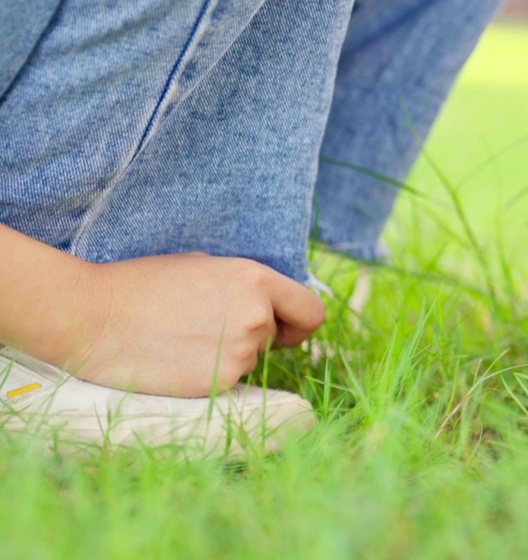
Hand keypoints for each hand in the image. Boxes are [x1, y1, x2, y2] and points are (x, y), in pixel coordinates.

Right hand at [63, 252, 325, 396]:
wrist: (93, 317)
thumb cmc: (143, 285)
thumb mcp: (204, 266)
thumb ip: (245, 285)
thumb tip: (269, 304)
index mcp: (256, 280)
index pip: (312, 312)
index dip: (299, 323)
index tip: (284, 330)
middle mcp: (257, 316)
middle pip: (275, 337)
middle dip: (252, 335)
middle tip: (205, 327)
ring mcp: (240, 353)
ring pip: (250, 361)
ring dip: (227, 355)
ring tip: (182, 340)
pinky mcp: (219, 384)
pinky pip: (226, 382)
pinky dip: (208, 376)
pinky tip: (175, 360)